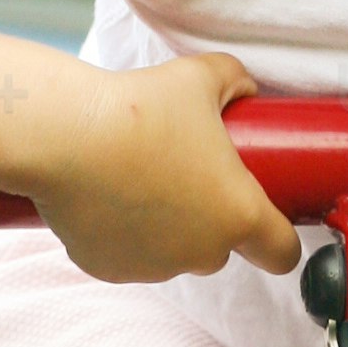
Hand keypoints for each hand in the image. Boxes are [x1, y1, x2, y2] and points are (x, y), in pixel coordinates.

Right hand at [25, 51, 302, 286]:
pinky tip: (108, 198)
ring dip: (168, 230)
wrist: (65, 137)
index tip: (269, 221)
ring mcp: (155, 267)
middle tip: (187, 177)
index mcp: (239, 214)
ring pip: (173, 254)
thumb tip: (244, 88)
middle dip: (211, 221)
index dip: (281, 240)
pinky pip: (128, 256)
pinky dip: (123, 235)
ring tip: (140, 180)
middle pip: (223, 250)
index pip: (282, 252)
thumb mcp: (201, 77)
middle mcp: (202, 252)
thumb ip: (234, 80)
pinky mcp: (110, 269)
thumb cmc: (140, 108)